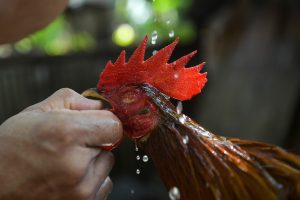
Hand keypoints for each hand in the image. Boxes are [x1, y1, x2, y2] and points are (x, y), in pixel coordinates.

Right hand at [0, 88, 122, 199]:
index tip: (94, 124)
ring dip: (93, 162)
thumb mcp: (36, 112)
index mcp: (67, 133)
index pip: (114, 125)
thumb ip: (73, 101)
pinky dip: (91, 180)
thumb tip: (99, 105)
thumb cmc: (10, 149)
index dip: (104, 122)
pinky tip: (68, 178)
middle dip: (95, 141)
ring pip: (107, 166)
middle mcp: (77, 164)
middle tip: (69, 145)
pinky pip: (103, 185)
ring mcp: (81, 189)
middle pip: (111, 145)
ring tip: (65, 163)